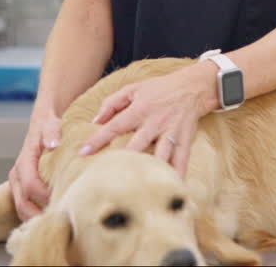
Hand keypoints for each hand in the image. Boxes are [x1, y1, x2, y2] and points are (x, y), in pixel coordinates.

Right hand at [8, 110, 60, 220]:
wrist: (43, 123)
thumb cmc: (49, 124)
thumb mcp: (51, 123)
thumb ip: (51, 132)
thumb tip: (52, 144)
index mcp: (24, 161)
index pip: (30, 186)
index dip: (45, 197)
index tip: (62, 201)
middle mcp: (17, 175)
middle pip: (22, 204)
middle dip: (39, 216)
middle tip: (59, 222)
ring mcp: (18, 183)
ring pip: (22, 209)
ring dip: (37, 219)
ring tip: (56, 224)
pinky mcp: (22, 188)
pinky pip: (26, 207)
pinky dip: (36, 215)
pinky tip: (51, 219)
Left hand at [78, 62, 217, 177]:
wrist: (192, 86)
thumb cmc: (159, 88)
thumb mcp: (134, 88)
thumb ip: (112, 103)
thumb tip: (95, 121)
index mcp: (139, 110)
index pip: (115, 126)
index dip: (98, 139)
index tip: (83, 153)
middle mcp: (154, 122)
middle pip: (137, 145)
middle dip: (124, 161)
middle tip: (110, 178)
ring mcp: (171, 132)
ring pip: (160, 155)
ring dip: (151, 171)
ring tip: (140, 190)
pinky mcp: (185, 139)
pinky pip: (181, 159)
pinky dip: (178, 174)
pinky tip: (174, 189)